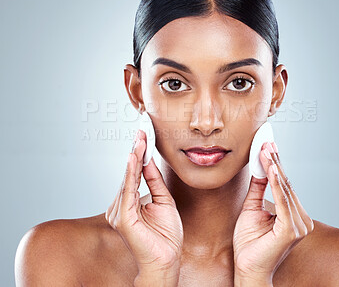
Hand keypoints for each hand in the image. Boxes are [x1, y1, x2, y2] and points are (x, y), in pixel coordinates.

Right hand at [105, 129, 183, 280]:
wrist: (167, 259)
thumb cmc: (166, 235)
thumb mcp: (163, 200)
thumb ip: (154, 181)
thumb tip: (149, 161)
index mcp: (130, 202)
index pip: (135, 173)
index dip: (139, 155)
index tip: (144, 137)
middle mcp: (121, 205)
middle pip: (130, 173)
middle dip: (137, 151)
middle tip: (142, 132)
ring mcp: (119, 211)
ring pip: (128, 179)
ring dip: (135, 158)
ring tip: (140, 140)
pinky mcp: (122, 217)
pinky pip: (127, 190)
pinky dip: (130, 173)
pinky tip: (132, 158)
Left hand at [233, 142, 313, 284]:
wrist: (247, 268)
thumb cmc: (249, 244)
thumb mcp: (251, 209)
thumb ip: (258, 190)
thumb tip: (259, 168)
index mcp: (293, 215)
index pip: (284, 185)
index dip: (275, 164)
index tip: (267, 146)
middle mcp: (301, 219)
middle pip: (286, 184)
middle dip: (275, 162)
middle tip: (266, 142)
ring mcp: (299, 225)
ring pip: (285, 189)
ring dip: (274, 168)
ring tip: (266, 150)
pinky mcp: (291, 230)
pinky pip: (282, 201)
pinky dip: (276, 184)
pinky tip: (271, 169)